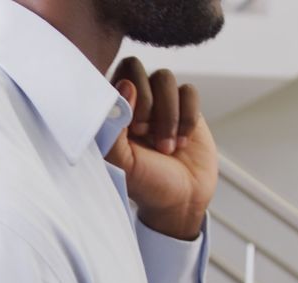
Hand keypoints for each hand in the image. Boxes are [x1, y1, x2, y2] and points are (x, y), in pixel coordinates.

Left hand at [106, 57, 217, 240]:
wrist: (181, 200)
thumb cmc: (145, 183)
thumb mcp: (120, 160)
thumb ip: (114, 123)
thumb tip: (126, 84)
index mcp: (111, 110)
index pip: (108, 74)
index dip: (124, 94)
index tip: (132, 128)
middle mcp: (134, 100)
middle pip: (137, 67)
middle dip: (147, 102)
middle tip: (146, 134)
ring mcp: (161, 101)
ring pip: (165, 77)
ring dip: (169, 115)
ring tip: (167, 147)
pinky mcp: (187, 107)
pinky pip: (189, 91)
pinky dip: (187, 117)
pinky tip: (183, 141)